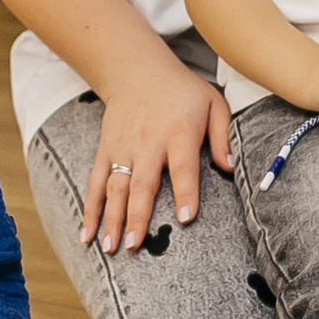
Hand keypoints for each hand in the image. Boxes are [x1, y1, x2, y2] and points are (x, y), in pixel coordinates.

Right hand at [86, 59, 231, 254]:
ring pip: (115, 188)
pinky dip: (90, 209)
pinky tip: (87, 234)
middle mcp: (147, 143)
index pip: (183, 167)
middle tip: (135, 245)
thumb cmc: (182, 91)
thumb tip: (230, 168)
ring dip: (111, 219)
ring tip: (109, 248)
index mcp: (178, 133)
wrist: (137, 69)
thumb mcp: (213, 103)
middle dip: (137, 216)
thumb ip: (223, 136)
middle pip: (142, 184)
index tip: (186, 219)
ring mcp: (122, 148)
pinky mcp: (105, 151)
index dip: (185, 193)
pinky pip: (96, 183)